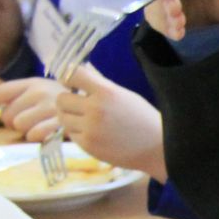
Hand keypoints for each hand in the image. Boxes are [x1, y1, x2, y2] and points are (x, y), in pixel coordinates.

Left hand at [0, 77, 65, 140]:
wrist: (103, 108)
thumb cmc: (69, 102)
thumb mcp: (46, 91)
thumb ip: (22, 97)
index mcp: (34, 82)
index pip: (2, 91)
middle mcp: (40, 92)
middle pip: (8, 115)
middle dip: (14, 121)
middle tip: (31, 120)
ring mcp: (51, 108)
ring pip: (20, 126)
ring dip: (27, 130)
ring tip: (42, 126)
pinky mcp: (60, 124)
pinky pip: (35, 135)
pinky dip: (38, 136)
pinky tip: (48, 132)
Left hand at [55, 64, 166, 178]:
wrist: (158, 148)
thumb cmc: (142, 118)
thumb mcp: (123, 95)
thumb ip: (99, 84)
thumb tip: (77, 70)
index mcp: (106, 92)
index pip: (71, 74)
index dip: (68, 78)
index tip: (71, 84)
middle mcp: (96, 109)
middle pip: (61, 99)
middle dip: (68, 101)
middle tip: (79, 106)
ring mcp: (91, 129)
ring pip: (62, 118)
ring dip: (71, 118)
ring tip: (86, 121)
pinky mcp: (88, 146)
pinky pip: (71, 134)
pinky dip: (78, 133)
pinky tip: (94, 134)